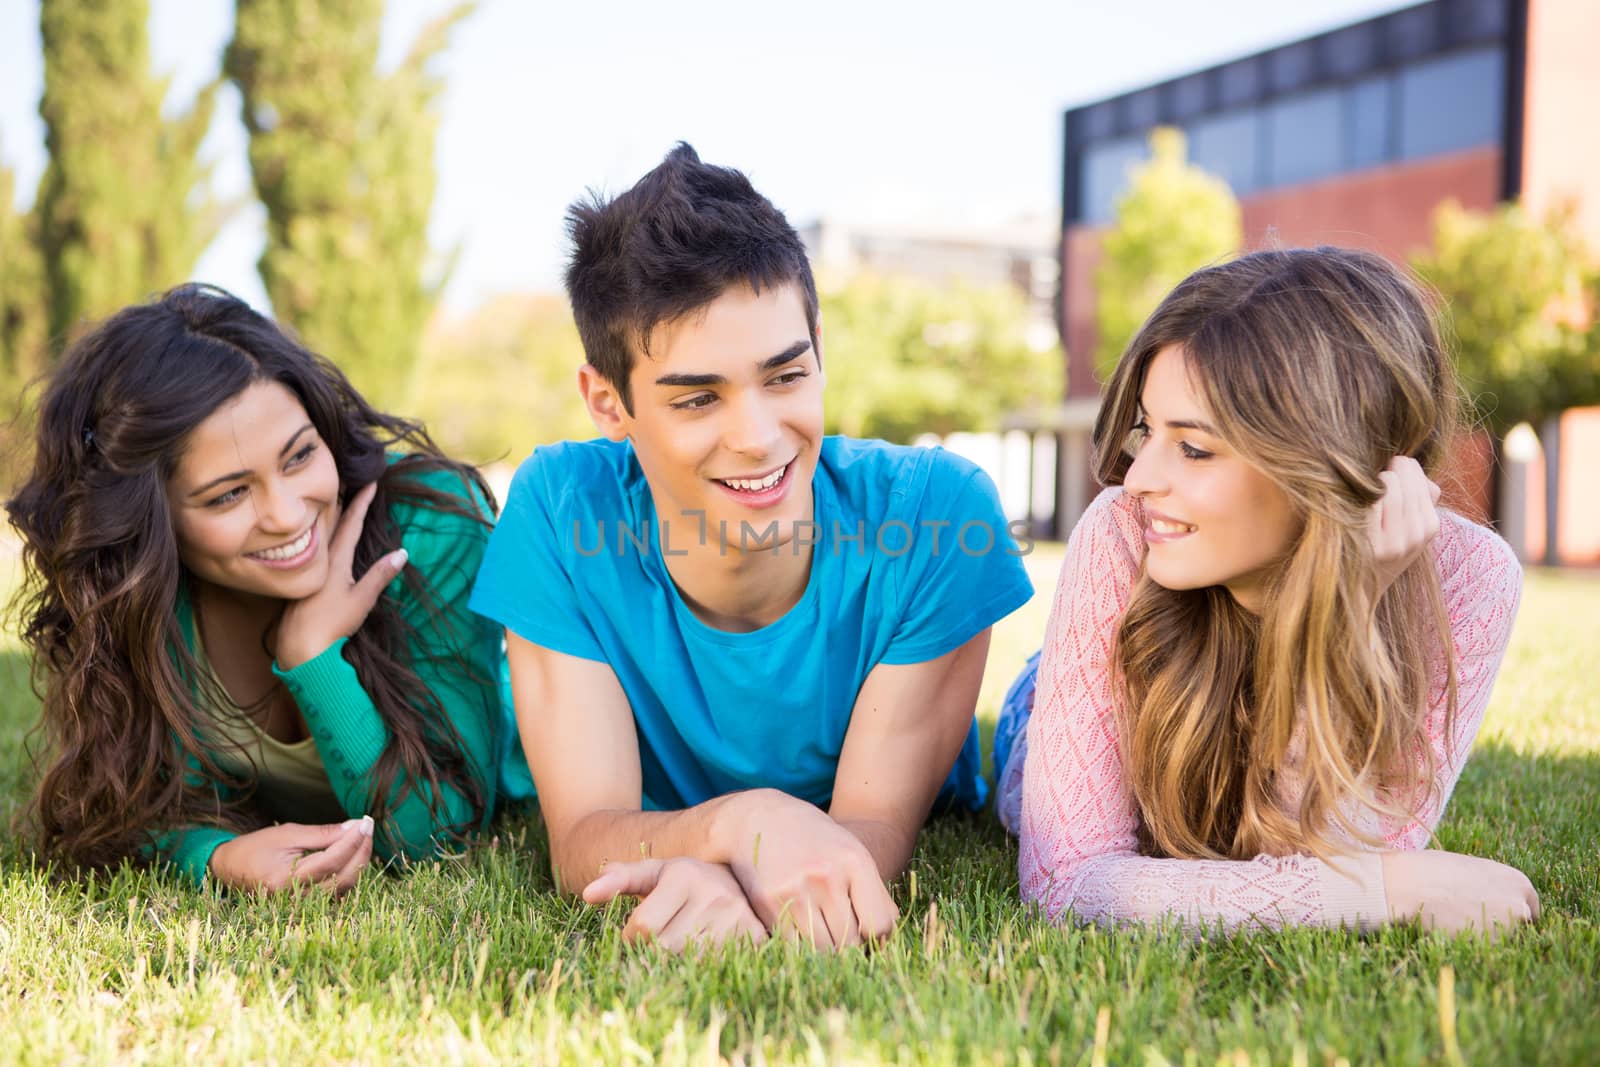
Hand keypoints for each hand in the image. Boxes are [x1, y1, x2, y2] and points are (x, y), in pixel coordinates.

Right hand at [207, 817, 374, 894]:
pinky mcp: (308, 906)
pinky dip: (349, 872)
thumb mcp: (287, 834)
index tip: (365, 822)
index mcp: (284, 881)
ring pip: (344, 887)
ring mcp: (302, 907)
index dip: (352, 840)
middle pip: (343, 877)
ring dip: (359, 861)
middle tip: (368, 826)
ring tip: (363, 837)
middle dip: (361, 850)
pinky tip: (354, 853)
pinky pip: (337, 891)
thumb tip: (354, 827)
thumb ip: (322, 833)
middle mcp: (295, 899)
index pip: (331, 860)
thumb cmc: (256, 848)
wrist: (230, 870)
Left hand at [275, 483, 407, 669]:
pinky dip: (330, 535)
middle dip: (347, 503)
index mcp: (336, 560)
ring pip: (326, 536)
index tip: (371, 482)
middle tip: (354, 484)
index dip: (362, 502)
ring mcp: (314, 571)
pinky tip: (330, 539)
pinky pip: (322, 548)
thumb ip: (380, 576)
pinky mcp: (309, 582)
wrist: (301, 648)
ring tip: (343, 503)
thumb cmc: (332, 623)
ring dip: (337, 518)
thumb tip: (403, 553)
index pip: (351, 524)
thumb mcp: (362, 600)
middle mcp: (323, 561)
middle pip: (336, 524)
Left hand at [582, 857, 767, 950]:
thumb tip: (588, 894)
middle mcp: (713, 893)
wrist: (742, 879)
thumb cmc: (686, 882)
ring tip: (687, 940)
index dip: (632, 937)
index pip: (642, 928)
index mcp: (684, 875)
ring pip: (688, 962)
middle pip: (664, 949)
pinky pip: (713, 968)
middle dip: (655, 949)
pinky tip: (707, 948)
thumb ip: (621, 879)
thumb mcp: (654, 874)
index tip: (640, 930)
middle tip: (664, 936)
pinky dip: (705, 965)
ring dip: (680, 959)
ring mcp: (737, 917)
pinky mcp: (755, 937)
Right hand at [723, 790, 898, 949]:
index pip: (878, 925)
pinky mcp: (767, 903)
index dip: (877, 939)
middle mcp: (826, 875)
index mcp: (854, 861)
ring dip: (825, 950)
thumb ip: (873, 894)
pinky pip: (793, 946)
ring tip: (820, 932)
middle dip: (849, 946)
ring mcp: (795, 890)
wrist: (759, 817)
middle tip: (841, 936)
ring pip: (822, 951)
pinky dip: (798, 947)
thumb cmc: (814, 841)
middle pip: (850, 943)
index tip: (867, 936)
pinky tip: (797, 929)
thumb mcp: (850, 853)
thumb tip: (885, 943)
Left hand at [1369, 456, 1441, 595]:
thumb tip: (1424, 478)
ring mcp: (1392, 542)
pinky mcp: (1369, 544)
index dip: (1404, 469)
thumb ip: (1421, 498)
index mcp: (1429, 527)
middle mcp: (1415, 535)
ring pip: (1388, 486)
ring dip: (1374, 480)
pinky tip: (1353, 499)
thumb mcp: (1410, 528)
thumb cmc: (1382, 548)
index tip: (1390, 470)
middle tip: (1375, 476)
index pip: (1421, 482)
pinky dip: (1360, 494)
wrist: (1359, 587)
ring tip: (1365, 487)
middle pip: (1405, 480)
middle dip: (1389, 471)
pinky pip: (1368, 503)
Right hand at [1381, 849, 1538, 934]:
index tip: (1503, 917)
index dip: (1515, 913)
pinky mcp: (1490, 947)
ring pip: (1501, 939)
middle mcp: (1520, 906)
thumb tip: (1493, 897)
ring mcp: (1507, 929)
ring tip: (1455, 919)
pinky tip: (1450, 928)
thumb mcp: (1472, 868)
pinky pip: (1483, 949)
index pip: (1531, 907)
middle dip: (1503, 926)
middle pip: (1520, 926)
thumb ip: (1492, 885)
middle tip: (1476, 921)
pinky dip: (1471, 944)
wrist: (1414, 885)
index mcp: (1518, 882)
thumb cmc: (1435, 870)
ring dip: (1485, 936)